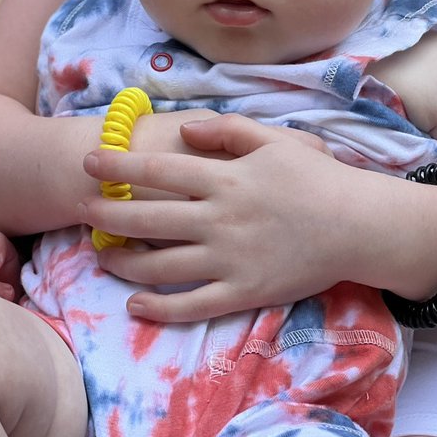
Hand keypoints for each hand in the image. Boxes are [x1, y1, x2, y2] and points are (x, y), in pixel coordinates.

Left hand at [81, 115, 369, 322]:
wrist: (357, 226)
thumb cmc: (317, 178)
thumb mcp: (276, 139)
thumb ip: (229, 130)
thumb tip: (186, 127)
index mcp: (225, 179)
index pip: (157, 171)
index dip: (117, 167)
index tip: (88, 162)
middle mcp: (219, 219)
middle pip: (147, 218)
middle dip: (106, 214)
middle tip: (79, 210)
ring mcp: (228, 260)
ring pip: (160, 265)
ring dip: (121, 261)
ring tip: (99, 255)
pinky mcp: (242, 293)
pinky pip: (191, 306)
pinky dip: (158, 308)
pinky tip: (135, 306)